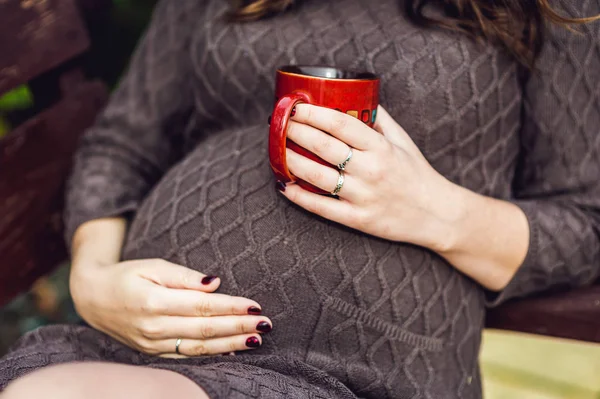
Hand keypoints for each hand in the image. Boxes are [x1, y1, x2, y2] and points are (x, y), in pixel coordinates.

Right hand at [70, 259, 270, 357]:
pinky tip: (232, 350)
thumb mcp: (153, 265)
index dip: (231, 307)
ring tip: (256, 340)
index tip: (256, 306)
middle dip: (238, 327)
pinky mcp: (152, 352)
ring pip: (199, 348)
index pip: (202, 306)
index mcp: (154, 301)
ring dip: (231, 344)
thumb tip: (215, 283)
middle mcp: (154, 326)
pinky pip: (186, 356)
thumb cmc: (127, 275)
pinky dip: (211, 355)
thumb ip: (184, 276)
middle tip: (266, 325)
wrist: (92, 298)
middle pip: (205, 329)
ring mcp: (152, 343)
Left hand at [278, 104, 463, 251]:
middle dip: (295, 132)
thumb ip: (380, 120)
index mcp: (381, 147)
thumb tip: (358, 96)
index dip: (313, 113)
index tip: (295, 106)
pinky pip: (322, 207)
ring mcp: (363, 196)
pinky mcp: (357, 219)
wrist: (437, 214)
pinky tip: (283, 185)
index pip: (340, 123)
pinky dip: (299, 196)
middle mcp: (371, 170)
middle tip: (277, 123)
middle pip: (323, 146)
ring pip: (317, 176)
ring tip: (276, 150)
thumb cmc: (416, 174)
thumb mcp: (403, 141)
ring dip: (291, 161)